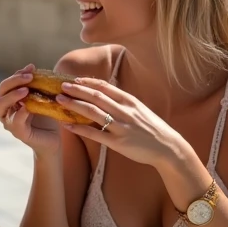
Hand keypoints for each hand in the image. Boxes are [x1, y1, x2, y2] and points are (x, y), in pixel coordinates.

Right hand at [0, 64, 60, 154]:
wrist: (54, 139)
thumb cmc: (46, 116)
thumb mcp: (42, 97)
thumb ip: (36, 85)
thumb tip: (32, 67)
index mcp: (9, 101)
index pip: (7, 84)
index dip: (17, 74)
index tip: (31, 67)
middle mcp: (5, 111)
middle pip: (0, 93)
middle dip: (13, 82)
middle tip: (29, 77)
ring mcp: (9, 122)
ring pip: (0, 106)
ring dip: (12, 96)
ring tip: (25, 90)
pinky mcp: (19, 133)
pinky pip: (14, 123)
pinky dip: (19, 114)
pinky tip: (27, 107)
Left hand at [56, 78, 183, 165]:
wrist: (167, 147)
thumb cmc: (152, 128)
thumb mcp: (139, 109)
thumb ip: (123, 102)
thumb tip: (104, 94)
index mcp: (129, 101)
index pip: (105, 87)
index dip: (87, 82)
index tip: (74, 80)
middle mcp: (124, 111)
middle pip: (96, 97)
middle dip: (77, 90)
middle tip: (61, 86)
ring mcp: (121, 126)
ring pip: (93, 112)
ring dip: (74, 105)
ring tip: (60, 100)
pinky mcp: (118, 142)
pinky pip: (95, 134)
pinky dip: (79, 128)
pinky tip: (67, 125)